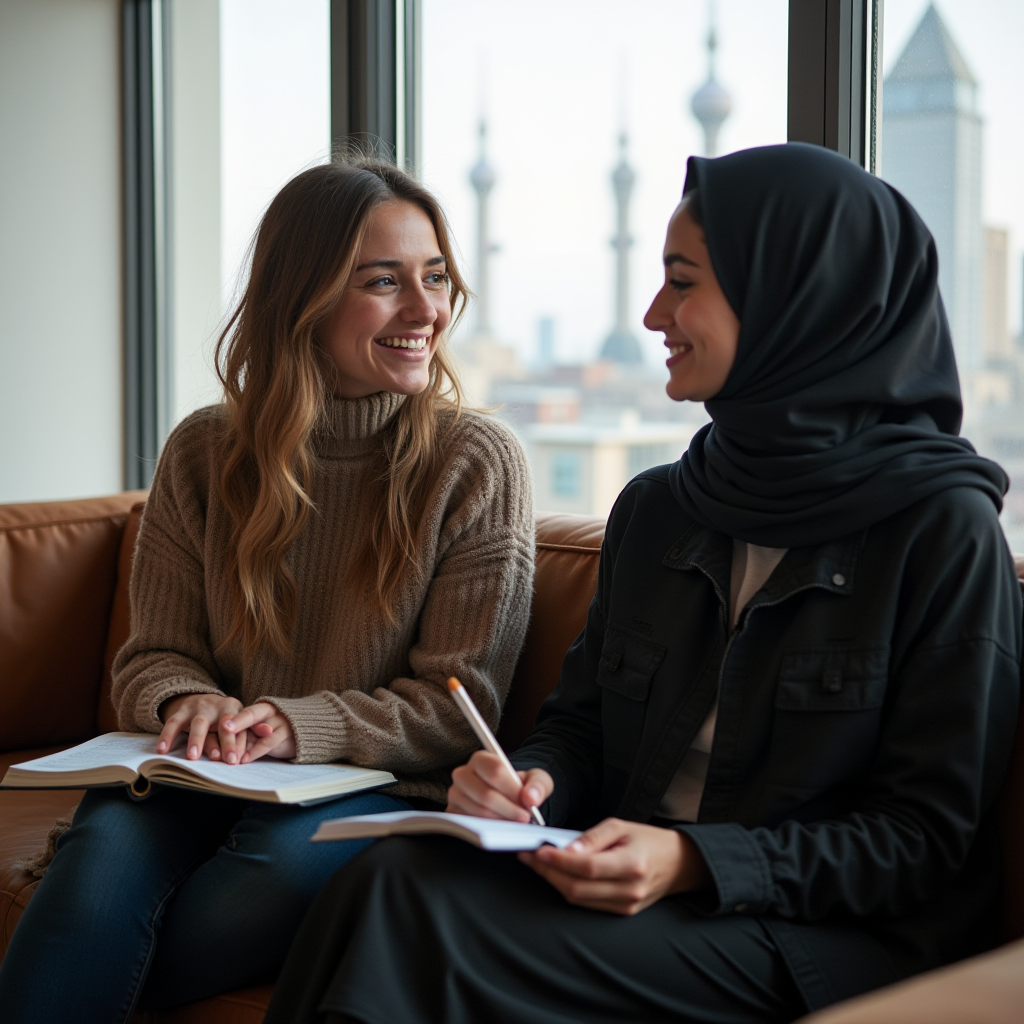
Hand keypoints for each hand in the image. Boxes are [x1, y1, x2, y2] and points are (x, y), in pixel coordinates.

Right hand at [157, 693, 244, 762]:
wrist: (202, 700)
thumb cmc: (223, 719)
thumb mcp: (234, 725)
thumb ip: (238, 741)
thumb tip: (240, 760)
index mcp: (235, 709)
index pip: (240, 727)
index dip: (238, 743)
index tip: (234, 759)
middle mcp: (219, 706)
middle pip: (224, 723)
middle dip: (224, 741)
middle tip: (219, 758)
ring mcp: (200, 707)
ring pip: (200, 723)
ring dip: (196, 740)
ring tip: (192, 756)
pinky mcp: (182, 710)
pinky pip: (173, 723)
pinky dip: (167, 736)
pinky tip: (162, 750)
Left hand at [221, 702, 295, 762]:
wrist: (305, 731)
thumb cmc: (275, 731)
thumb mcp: (260, 730)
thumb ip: (245, 735)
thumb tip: (221, 747)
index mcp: (262, 707)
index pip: (245, 712)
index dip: (234, 718)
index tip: (222, 725)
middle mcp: (271, 711)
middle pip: (252, 715)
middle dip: (238, 722)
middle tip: (224, 728)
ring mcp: (280, 721)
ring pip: (260, 731)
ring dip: (244, 744)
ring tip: (231, 755)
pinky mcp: (286, 735)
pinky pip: (269, 742)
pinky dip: (255, 751)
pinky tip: (245, 759)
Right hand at [447, 751, 552, 822]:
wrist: (507, 798)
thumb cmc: (519, 786)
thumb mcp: (535, 779)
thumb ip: (538, 785)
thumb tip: (531, 798)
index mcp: (480, 759)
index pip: (495, 771)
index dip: (513, 789)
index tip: (527, 803)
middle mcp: (463, 775)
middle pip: (485, 794)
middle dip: (508, 809)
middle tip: (524, 818)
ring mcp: (455, 795)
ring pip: (478, 812)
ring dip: (501, 821)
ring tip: (515, 824)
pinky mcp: (453, 814)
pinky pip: (470, 825)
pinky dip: (489, 830)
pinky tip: (502, 829)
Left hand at [518, 817, 710, 915]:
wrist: (677, 864)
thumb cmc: (648, 840)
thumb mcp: (621, 827)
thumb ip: (592, 837)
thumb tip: (566, 849)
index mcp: (631, 864)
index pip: (587, 867)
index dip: (559, 861)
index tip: (538, 850)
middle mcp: (629, 890)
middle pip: (578, 888)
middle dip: (548, 873)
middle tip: (528, 857)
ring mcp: (625, 906)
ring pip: (578, 899)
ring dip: (554, 882)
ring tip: (537, 864)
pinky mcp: (621, 913)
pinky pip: (587, 904)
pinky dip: (568, 889)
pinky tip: (557, 875)